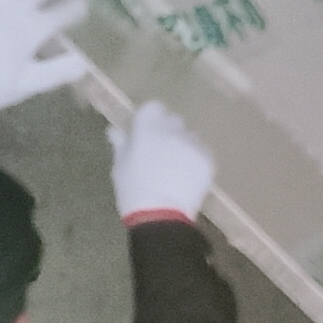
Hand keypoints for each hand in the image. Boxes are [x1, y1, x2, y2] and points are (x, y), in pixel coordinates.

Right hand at [108, 99, 214, 223]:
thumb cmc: (133, 190)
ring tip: (175, 169)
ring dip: (182, 146)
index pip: (153, 108)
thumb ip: (121, 144)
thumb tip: (114, 130)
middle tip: (160, 154)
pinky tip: (186, 177)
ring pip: (188, 136)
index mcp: (148, 127)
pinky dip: (195, 161)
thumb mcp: (120, 167)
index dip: (150, 119)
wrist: (161, 214)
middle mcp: (172, 128)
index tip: (145, 134)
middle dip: (167, 132)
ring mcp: (192, 143)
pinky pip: (201, 152)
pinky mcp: (207, 158)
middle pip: (173, 120)